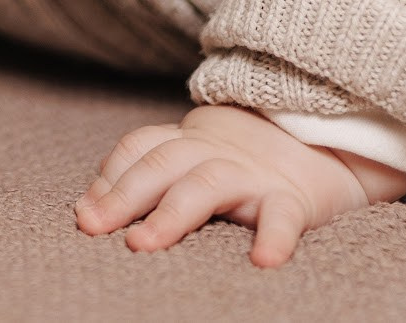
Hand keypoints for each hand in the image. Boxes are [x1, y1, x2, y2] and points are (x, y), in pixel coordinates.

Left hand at [72, 104, 405, 266]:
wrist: (321, 147)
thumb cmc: (237, 167)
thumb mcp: (191, 163)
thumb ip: (143, 179)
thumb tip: (84, 210)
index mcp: (187, 144)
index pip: (140, 148)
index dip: (110, 175)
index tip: (84, 211)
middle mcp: (214, 153)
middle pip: (162, 164)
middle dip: (123, 194)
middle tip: (92, 226)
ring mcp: (252, 173)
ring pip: (207, 184)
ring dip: (172, 213)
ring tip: (143, 244)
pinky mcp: (294, 199)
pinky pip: (283, 217)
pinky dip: (273, 237)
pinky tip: (263, 262)